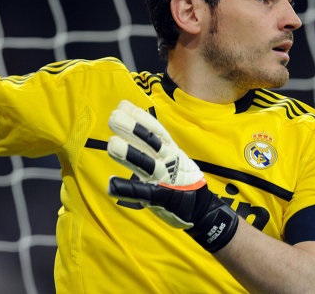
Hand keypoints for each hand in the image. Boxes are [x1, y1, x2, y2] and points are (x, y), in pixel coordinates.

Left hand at [107, 100, 238, 252]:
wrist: (203, 210)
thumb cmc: (181, 180)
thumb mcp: (171, 157)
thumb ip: (151, 142)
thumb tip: (131, 119)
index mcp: (170, 151)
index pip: (156, 130)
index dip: (140, 117)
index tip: (123, 105)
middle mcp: (168, 161)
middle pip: (150, 142)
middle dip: (133, 129)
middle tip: (114, 117)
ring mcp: (165, 179)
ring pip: (147, 164)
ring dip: (130, 154)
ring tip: (112, 144)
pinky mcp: (161, 198)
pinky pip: (143, 193)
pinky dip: (127, 189)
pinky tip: (111, 185)